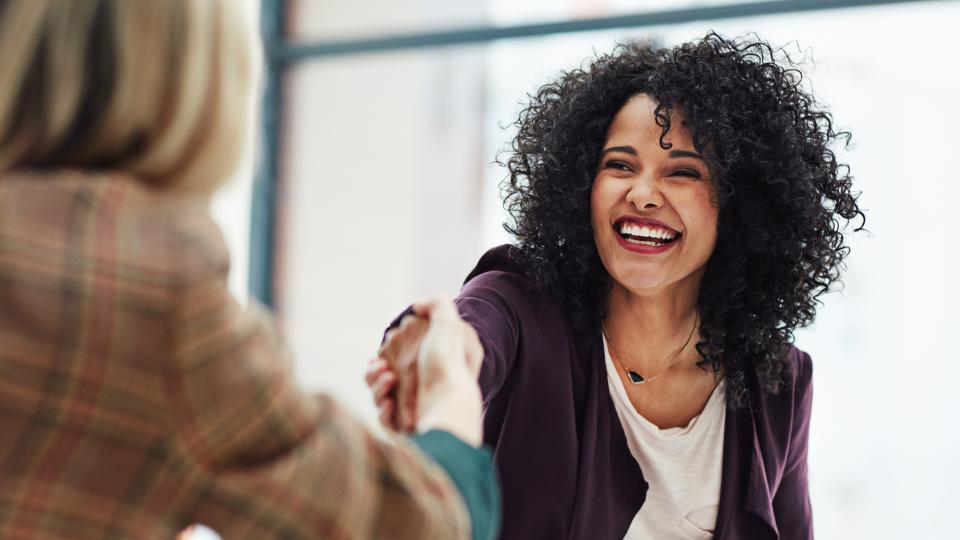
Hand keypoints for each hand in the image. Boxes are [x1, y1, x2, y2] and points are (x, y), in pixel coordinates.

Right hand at [371, 298, 483, 445]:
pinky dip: (383, 410)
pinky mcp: (405, 429)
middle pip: (382, 376)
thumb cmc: (448, 365)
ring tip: (388, 380)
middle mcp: (421, 389)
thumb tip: (417, 306)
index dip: (388, 352)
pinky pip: (384, 419)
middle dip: (375, 371)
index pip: (399, 357)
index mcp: (429, 366)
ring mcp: (413, 410)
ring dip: (377, 387)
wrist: (449, 406)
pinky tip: (390, 404)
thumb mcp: (449, 325)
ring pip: (379, 396)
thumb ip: (436, 305)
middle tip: (382, 369)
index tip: (386, 349)